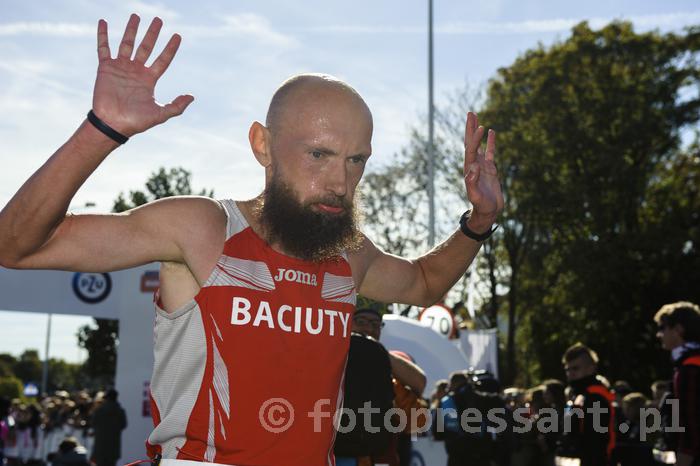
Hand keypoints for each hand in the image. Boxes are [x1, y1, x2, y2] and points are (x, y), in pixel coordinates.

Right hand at [92, 14, 193, 135]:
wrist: (113, 124)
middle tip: (159, 19)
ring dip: (131, 30)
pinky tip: (103, 22)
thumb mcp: (160, 114)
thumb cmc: (136, 121)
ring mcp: (121, 68)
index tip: (178, 36)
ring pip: (127, 44)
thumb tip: (192, 96)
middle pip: (147, 47)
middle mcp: (136, 71)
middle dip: (152, 34)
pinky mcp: (106, 68)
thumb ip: (176, 106)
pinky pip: (104, 48)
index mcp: (149, 79)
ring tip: (136, 16)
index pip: (163, 59)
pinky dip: (103, 35)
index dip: (170, 48)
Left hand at [463, 112, 503, 231]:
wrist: (488, 211)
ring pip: (479, 144)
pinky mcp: (490, 169)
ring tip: (477, 118)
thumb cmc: (481, 205)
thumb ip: (472, 183)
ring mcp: (482, 165)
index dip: (475, 139)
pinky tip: (491, 131)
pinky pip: (490, 152)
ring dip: (477, 131)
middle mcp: (474, 164)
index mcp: (469, 169)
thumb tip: (472, 168)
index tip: (480, 127)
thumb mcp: (475, 195)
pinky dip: (491, 142)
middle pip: (471, 142)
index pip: (471, 150)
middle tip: (470, 113)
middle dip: (470, 128)